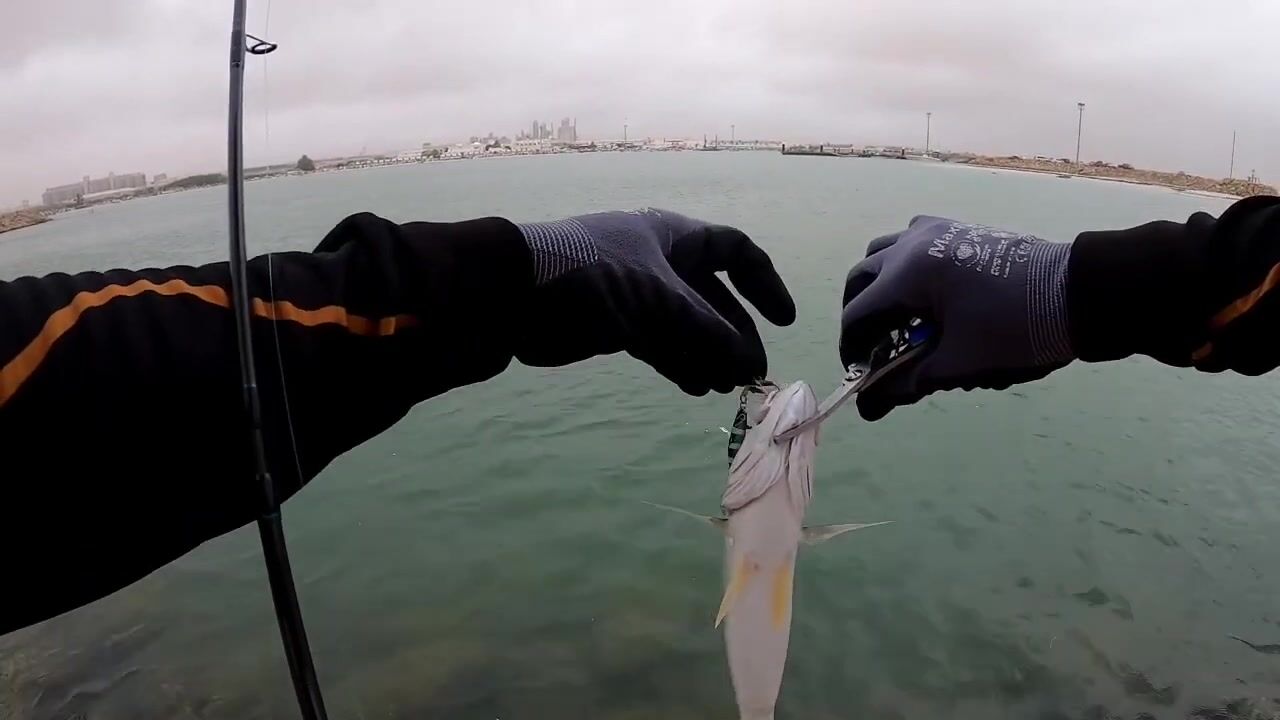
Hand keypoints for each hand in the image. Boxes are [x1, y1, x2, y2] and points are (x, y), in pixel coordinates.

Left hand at [515, 208, 795, 394]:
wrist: (514, 293)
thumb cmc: (591, 275)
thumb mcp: (659, 300)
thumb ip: (707, 332)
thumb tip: (746, 365)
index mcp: (674, 237)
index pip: (734, 252)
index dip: (763, 283)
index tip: (785, 320)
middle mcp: (660, 262)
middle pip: (712, 298)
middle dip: (734, 334)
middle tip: (751, 373)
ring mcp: (636, 294)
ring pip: (686, 326)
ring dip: (708, 355)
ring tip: (726, 386)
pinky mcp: (614, 325)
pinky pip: (659, 344)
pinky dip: (680, 363)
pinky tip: (696, 387)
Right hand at [841, 215, 1073, 419]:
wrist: (1078, 294)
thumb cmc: (1014, 331)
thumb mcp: (956, 363)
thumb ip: (905, 383)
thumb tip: (867, 408)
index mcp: (907, 275)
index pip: (857, 315)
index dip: (852, 350)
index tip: (863, 376)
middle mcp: (912, 244)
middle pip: (861, 279)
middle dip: (862, 316)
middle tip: (875, 349)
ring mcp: (936, 230)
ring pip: (885, 253)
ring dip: (880, 287)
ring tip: (899, 320)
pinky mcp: (959, 228)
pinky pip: (914, 240)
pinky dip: (906, 266)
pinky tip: (929, 295)